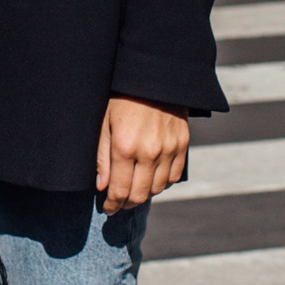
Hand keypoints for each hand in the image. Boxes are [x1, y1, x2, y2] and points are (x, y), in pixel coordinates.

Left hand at [96, 97, 188, 212]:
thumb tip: (102, 186)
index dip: (112, 205)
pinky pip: (174, 176)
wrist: (154, 75)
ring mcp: (169, 149)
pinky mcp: (182, 144)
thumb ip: (102, 157)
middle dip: (126, 204)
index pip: (119, 191)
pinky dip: (163, 183)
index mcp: (125, 147)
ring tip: (133, 191)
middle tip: (118, 204)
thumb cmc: (122, 97)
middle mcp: (149, 152)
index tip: (107, 209)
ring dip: (144, 194)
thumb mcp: (104, 123)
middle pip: (139, 195)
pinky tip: (152, 180)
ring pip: (158, 189)